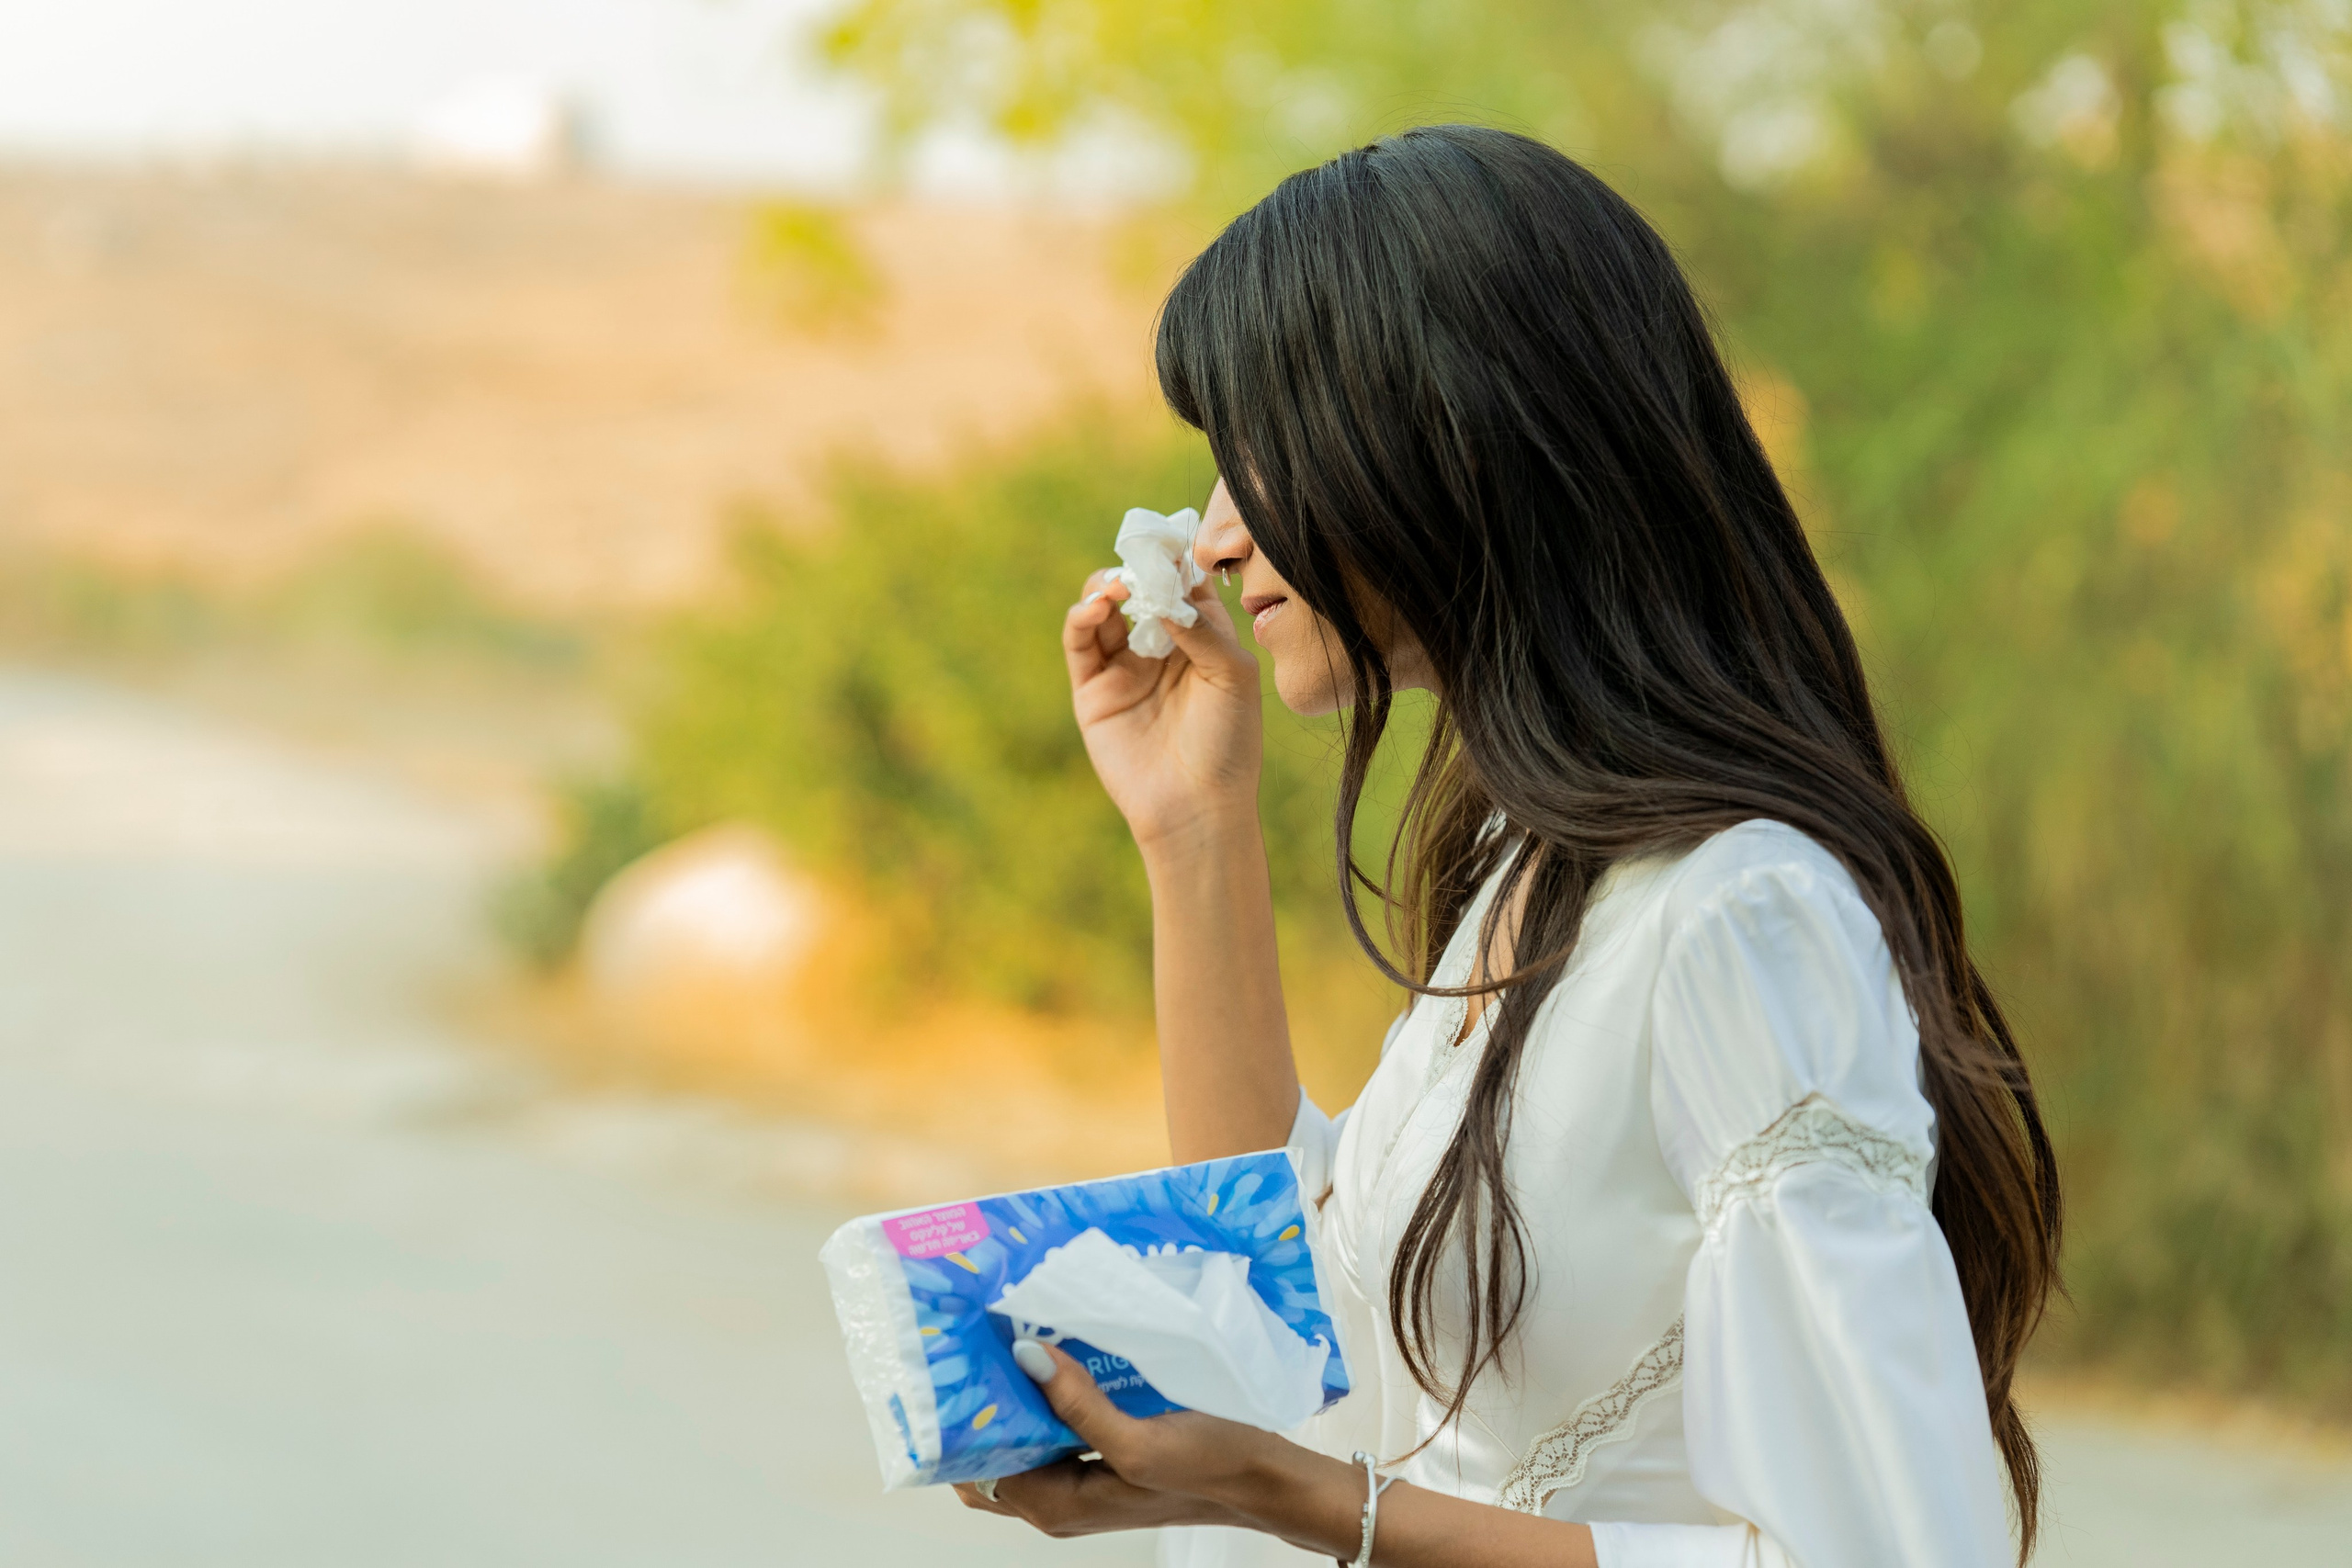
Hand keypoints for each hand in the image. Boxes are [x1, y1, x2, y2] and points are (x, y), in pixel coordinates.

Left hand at [953, 1343, 1355, 1555]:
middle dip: (978, 1410)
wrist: (1265, 1480)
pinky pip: (1054, 1432)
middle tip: (974, 1346)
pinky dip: (1045, 1400)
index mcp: (1056, 1506)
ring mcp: (1081, 1482)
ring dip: (1013, 1399)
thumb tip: (1025, 1357)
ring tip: (1005, 1340)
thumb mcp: (1141, 1441)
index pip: (976, 1471)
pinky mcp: (1103, 1461)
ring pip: (1022, 1442)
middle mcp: (1058, 1502)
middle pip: (990, 1458)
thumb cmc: (1208, 1468)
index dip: (960, 1426)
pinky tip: (1052, 1357)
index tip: (952, 1370)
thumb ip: (1078, 1406)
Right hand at [1063, 565, 1262, 850]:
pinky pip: (1079, 641)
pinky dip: (1083, 616)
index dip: (1174, 560)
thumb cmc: (1228, 744)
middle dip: (1137, 569)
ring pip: (1104, 609)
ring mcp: (1124, 667)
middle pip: (1139, 589)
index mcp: (1201, 639)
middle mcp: (1160, 648)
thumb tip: (1162, 590)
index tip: (1169, 541)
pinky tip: (1099, 607)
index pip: (1182, 584)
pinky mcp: (1092, 690)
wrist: (1196, 807)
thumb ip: (1202, 627)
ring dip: (1107, 587)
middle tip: (1140, 562)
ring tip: (1118, 586)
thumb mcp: (1232, 675)